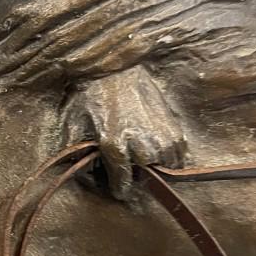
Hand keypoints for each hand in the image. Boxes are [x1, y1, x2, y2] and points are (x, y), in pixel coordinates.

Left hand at [83, 65, 186, 197]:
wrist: (114, 67)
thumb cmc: (91, 96)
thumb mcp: (75, 125)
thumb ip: (78, 153)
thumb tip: (82, 173)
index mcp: (114, 144)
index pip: (123, 182)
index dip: (119, 189)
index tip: (119, 189)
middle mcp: (140, 143)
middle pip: (146, 176)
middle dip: (138, 177)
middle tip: (131, 170)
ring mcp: (160, 135)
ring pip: (165, 166)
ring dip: (157, 167)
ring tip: (146, 160)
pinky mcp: (173, 125)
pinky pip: (180, 152)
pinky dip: (173, 156)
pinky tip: (161, 151)